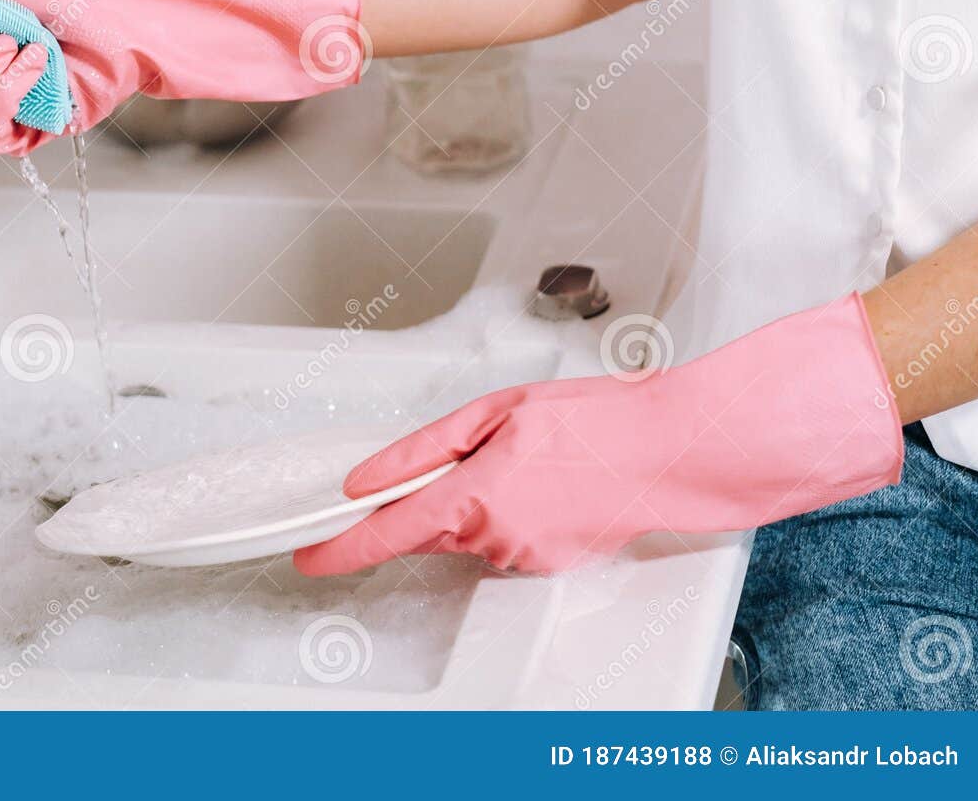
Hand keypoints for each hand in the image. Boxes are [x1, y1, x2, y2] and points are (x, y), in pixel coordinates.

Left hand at [294, 293, 902, 574]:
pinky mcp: (549, 563)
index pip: (385, 534)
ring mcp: (524, 557)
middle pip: (429, 526)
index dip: (339, 548)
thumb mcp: (495, 414)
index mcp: (473, 497)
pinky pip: (505, 538)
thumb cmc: (594, 422)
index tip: (307, 555)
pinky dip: (510, 512)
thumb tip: (366, 479)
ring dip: (477, 498)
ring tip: (531, 458)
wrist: (671, 453)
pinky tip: (548, 481)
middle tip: (478, 449)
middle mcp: (494, 539)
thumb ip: (421, 451)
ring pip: (469, 531)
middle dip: (432, 495)